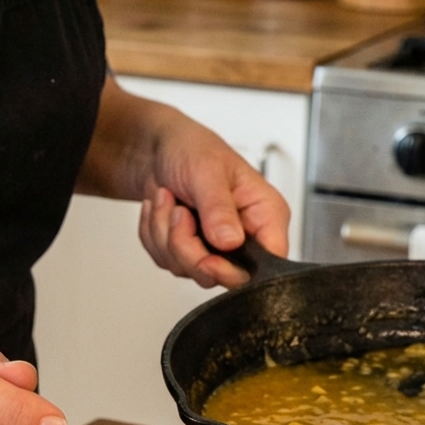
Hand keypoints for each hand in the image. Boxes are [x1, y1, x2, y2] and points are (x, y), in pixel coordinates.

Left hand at [139, 108, 289, 287]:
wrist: (157, 150)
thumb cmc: (191, 148)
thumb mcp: (207, 171)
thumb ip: (219, 208)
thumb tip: (231, 241)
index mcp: (265, 215)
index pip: (270, 262)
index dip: (237, 271)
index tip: (208, 259)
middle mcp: (247, 237)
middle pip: (224, 275)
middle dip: (188, 247)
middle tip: (178, 213)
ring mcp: (218, 249)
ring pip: (189, 270)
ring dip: (166, 235)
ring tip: (168, 200)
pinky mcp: (191, 253)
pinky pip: (168, 262)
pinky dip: (155, 236)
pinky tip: (161, 210)